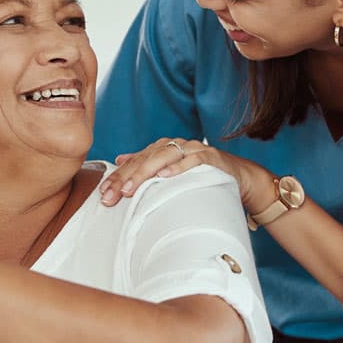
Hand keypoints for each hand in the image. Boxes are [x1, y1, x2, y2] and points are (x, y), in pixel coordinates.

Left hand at [99, 137, 275, 210]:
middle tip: (111, 196)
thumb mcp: (171, 172)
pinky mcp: (209, 157)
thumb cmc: (201, 177)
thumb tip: (120, 159)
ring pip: (163, 158)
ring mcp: (192, 150)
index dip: (117, 177)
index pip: (135, 162)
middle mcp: (175, 146)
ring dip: (146, 173)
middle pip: (145, 159)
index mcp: (162, 149)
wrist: (239, 176)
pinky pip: (192, 161)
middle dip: (126, 178)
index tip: (103, 194)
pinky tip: (164, 177)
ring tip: (130, 189)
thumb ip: (147, 164)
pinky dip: (178, 168)